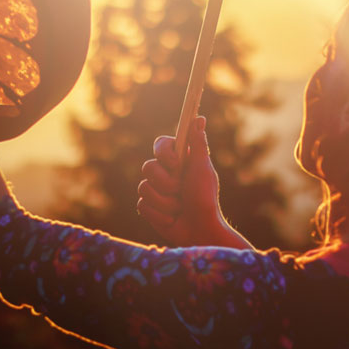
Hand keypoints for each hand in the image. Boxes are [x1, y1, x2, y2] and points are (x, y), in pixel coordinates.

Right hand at [137, 117, 251, 248]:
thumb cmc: (205, 199)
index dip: (164, 153)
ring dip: (165, 201)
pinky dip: (159, 214)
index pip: (160, 144)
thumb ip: (198, 144)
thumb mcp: (203, 169)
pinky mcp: (148, 207)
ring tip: (179, 207)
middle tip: (181, 191)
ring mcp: (155, 190)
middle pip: (147, 167)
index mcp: (178, 160)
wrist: (200, 230)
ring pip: (144, 188)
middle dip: (166, 183)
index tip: (176, 164)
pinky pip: (142, 205)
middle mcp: (164, 173)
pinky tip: (172, 218)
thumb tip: (199, 118)